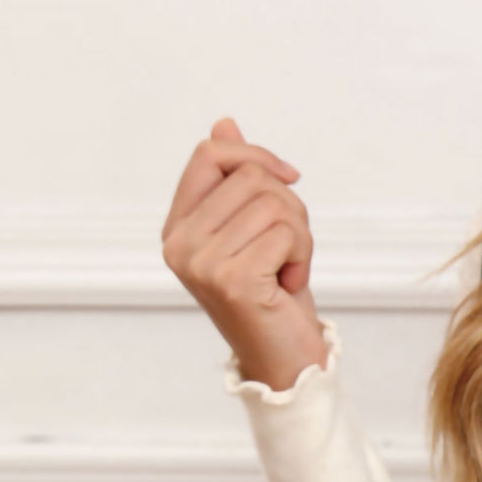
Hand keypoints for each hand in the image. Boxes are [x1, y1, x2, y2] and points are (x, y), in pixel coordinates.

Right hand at [161, 117, 324, 390]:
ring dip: (301, 236)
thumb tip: (224, 123)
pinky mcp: (231, 280)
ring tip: (289, 270)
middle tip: (291, 248)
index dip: (256, 155)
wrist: (286, 358)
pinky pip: (286, 234)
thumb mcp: (256, 230)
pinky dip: (303, 257)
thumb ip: (235, 181)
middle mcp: (179, 243)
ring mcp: (201, 262)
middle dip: (290, 206)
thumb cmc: (274, 295)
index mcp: (178, 226)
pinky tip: (289, 286)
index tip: (290, 178)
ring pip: (274, 203)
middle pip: (251, 176)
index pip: (210, 154)